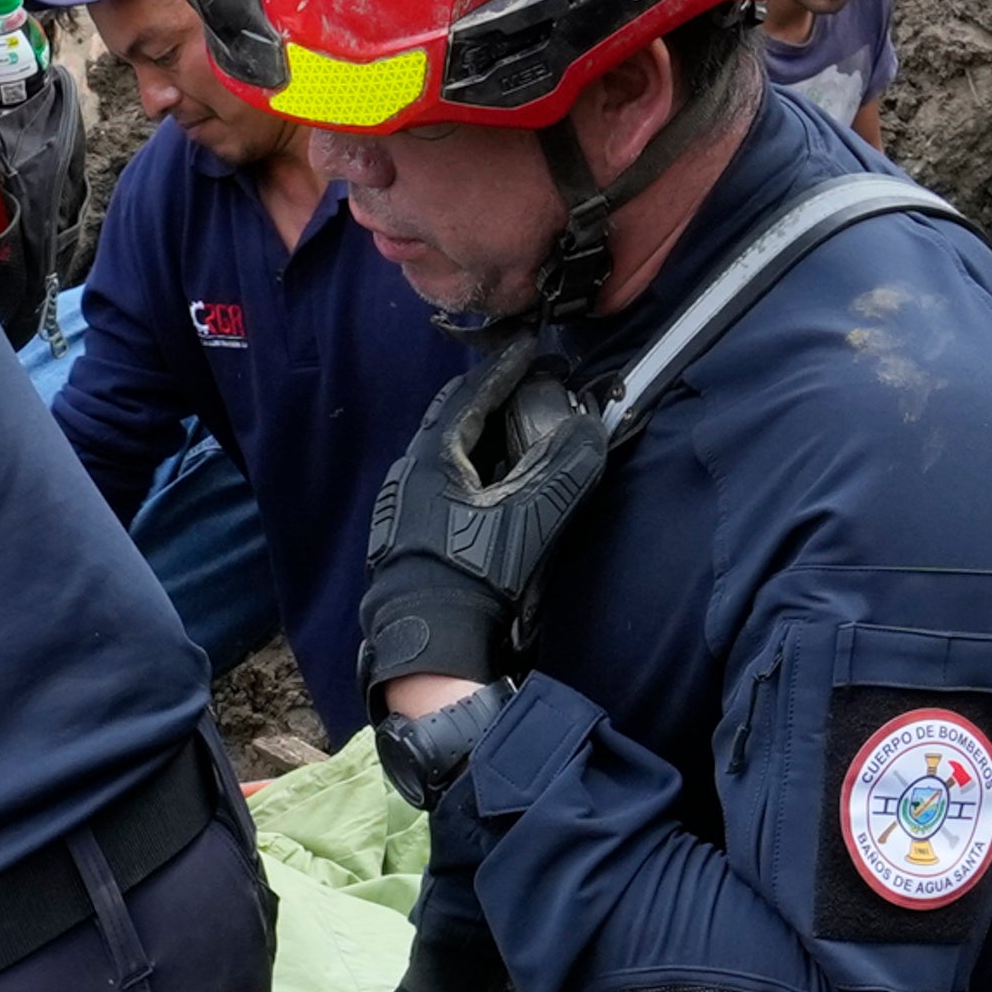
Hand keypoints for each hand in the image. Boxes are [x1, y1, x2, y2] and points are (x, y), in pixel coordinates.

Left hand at [359, 341, 605, 719]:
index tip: (530, 348)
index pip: (470, 396)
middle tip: (524, 382)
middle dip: (488, 398)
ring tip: (514, 426)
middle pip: (450, 420)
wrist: (429, 643)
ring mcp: (399, 507)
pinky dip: (467, 465)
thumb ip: (564, 467)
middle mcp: (406, 475)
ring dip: (477, 434)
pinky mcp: (403, 535)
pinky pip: (438, 480)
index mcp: (429, 459)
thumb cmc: (475, 574)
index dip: (504, 369)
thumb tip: (591, 426)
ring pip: (442, 452)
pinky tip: (488, 480)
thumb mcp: (530, 517)